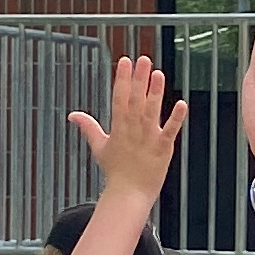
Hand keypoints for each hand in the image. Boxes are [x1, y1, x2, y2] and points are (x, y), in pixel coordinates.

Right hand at [72, 55, 185, 199]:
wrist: (128, 194)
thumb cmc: (115, 171)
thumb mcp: (99, 146)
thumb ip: (88, 127)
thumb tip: (72, 115)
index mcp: (118, 127)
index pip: (120, 98)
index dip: (123, 79)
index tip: (126, 61)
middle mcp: (133, 130)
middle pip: (136, 100)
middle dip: (139, 79)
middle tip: (143, 60)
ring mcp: (148, 138)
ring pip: (152, 111)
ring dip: (155, 93)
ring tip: (158, 74)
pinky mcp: (163, 148)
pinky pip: (170, 131)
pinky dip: (176, 118)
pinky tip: (182, 103)